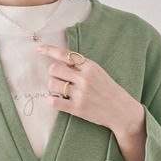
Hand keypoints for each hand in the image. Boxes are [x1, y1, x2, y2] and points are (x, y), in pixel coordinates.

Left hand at [37, 43, 146, 160]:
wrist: (121, 111)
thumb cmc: (108, 90)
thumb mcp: (98, 73)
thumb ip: (81, 67)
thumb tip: (60, 61)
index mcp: (90, 66)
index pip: (65, 54)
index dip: (49, 51)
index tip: (39, 49)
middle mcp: (84, 78)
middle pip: (54, 69)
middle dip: (53, 74)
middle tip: (60, 80)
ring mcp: (80, 94)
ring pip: (52, 84)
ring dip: (53, 88)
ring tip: (62, 92)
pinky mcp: (77, 108)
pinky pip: (54, 102)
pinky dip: (51, 100)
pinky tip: (57, 101)